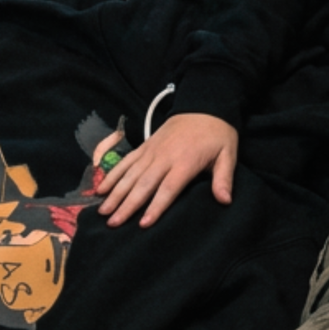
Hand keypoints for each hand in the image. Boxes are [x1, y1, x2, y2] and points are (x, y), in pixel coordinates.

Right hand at [96, 113, 238, 227]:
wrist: (204, 105)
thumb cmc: (217, 134)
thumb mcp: (228, 154)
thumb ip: (224, 178)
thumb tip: (225, 200)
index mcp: (185, 161)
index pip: (169, 188)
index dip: (156, 206)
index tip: (143, 224)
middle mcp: (164, 157)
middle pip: (143, 184)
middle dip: (127, 205)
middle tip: (113, 223)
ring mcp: (151, 151)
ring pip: (130, 174)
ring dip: (115, 193)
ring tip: (103, 212)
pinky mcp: (144, 146)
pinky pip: (126, 162)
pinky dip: (112, 175)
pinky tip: (100, 189)